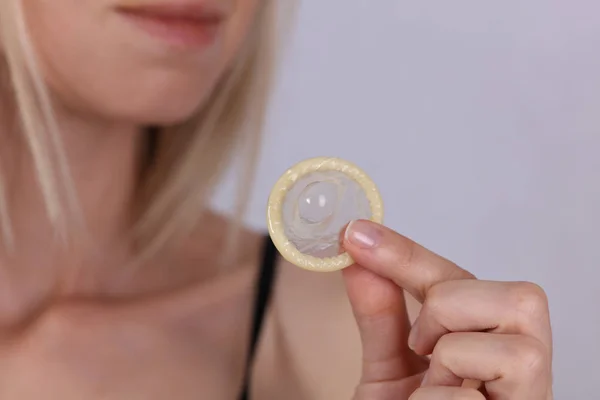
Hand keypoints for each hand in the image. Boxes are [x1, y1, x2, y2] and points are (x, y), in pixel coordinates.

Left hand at [341, 220, 552, 399]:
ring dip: (451, 358)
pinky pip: (479, 391)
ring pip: (514, 339)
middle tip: (421, 347)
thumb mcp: (388, 374)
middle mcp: (522, 368)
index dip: (405, 253)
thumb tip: (358, 260)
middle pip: (520, 297)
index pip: (458, 280)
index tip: (355, 234)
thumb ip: (380, 318)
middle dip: (450, 309)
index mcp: (488, 345)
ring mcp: (529, 397)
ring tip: (433, 388)